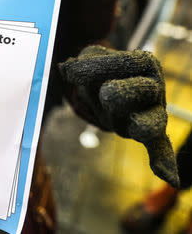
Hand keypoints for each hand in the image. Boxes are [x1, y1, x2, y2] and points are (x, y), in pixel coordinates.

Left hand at [58, 45, 178, 186]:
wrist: (103, 90)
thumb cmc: (99, 71)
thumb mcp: (89, 59)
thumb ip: (84, 64)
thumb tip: (66, 70)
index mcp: (144, 64)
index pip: (126, 63)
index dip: (97, 67)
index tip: (71, 72)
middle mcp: (154, 88)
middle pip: (143, 91)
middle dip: (123, 93)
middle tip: (107, 94)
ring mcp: (153, 114)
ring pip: (149, 122)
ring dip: (141, 125)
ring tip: (139, 127)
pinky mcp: (146, 136)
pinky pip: (159, 149)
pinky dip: (164, 161)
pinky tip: (169, 176)